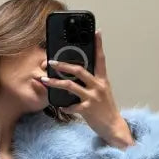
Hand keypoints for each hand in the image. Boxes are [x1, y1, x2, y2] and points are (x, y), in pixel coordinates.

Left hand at [41, 30, 133, 145]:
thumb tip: (80, 73)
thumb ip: (94, 82)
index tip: (97, 31)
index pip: (101, 59)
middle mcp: (98, 86)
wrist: (114, 127)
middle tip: (51, 62)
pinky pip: (71, 106)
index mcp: (102, 80)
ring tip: (44, 80)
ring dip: (55, 82)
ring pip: (70, 86)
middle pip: (78, 70)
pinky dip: (64, 105)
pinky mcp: (88, 109)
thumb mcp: (103, 92)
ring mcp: (93, 97)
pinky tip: (60, 106)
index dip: (99, 45)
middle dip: (63, 65)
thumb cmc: (106, 109)